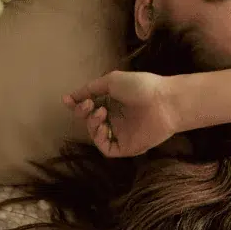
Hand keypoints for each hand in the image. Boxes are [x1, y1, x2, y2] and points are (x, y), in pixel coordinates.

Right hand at [64, 70, 179, 157]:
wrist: (163, 102)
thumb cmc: (141, 86)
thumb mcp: (111, 81)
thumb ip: (90, 89)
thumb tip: (70, 97)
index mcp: (113, 102)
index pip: (89, 106)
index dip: (77, 104)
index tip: (66, 100)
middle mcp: (115, 118)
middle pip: (89, 121)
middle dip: (83, 113)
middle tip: (88, 105)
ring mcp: (121, 134)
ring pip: (96, 135)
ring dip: (92, 124)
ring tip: (100, 112)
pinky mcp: (126, 147)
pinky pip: (106, 148)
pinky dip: (100, 139)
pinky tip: (104, 126)